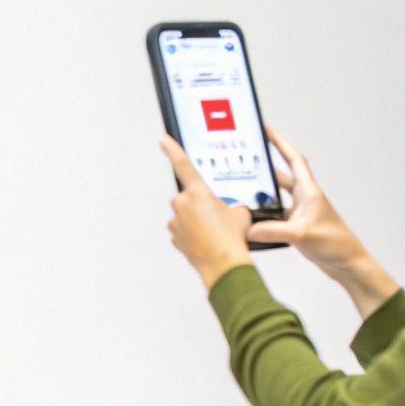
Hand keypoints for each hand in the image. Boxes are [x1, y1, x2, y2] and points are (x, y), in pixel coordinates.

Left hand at [160, 139, 254, 289]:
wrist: (224, 265)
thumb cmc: (232, 238)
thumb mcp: (241, 213)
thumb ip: (232, 204)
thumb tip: (232, 208)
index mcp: (198, 192)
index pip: (183, 164)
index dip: (172, 149)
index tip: (163, 140)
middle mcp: (182, 204)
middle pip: (190, 197)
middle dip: (202, 204)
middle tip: (218, 217)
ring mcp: (176, 222)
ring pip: (186, 215)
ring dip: (198, 220)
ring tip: (215, 233)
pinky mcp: (175, 238)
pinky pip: (184, 230)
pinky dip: (194, 234)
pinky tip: (207, 242)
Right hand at [245, 127, 369, 280]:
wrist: (347, 263)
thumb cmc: (335, 244)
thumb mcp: (301, 235)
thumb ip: (273, 231)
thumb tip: (249, 228)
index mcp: (309, 191)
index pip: (294, 159)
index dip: (280, 142)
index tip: (267, 129)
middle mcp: (305, 198)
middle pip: (282, 176)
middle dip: (265, 165)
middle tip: (248, 156)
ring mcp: (301, 212)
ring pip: (277, 196)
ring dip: (263, 192)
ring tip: (243, 186)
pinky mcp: (297, 226)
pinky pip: (276, 215)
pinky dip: (264, 215)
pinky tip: (252, 218)